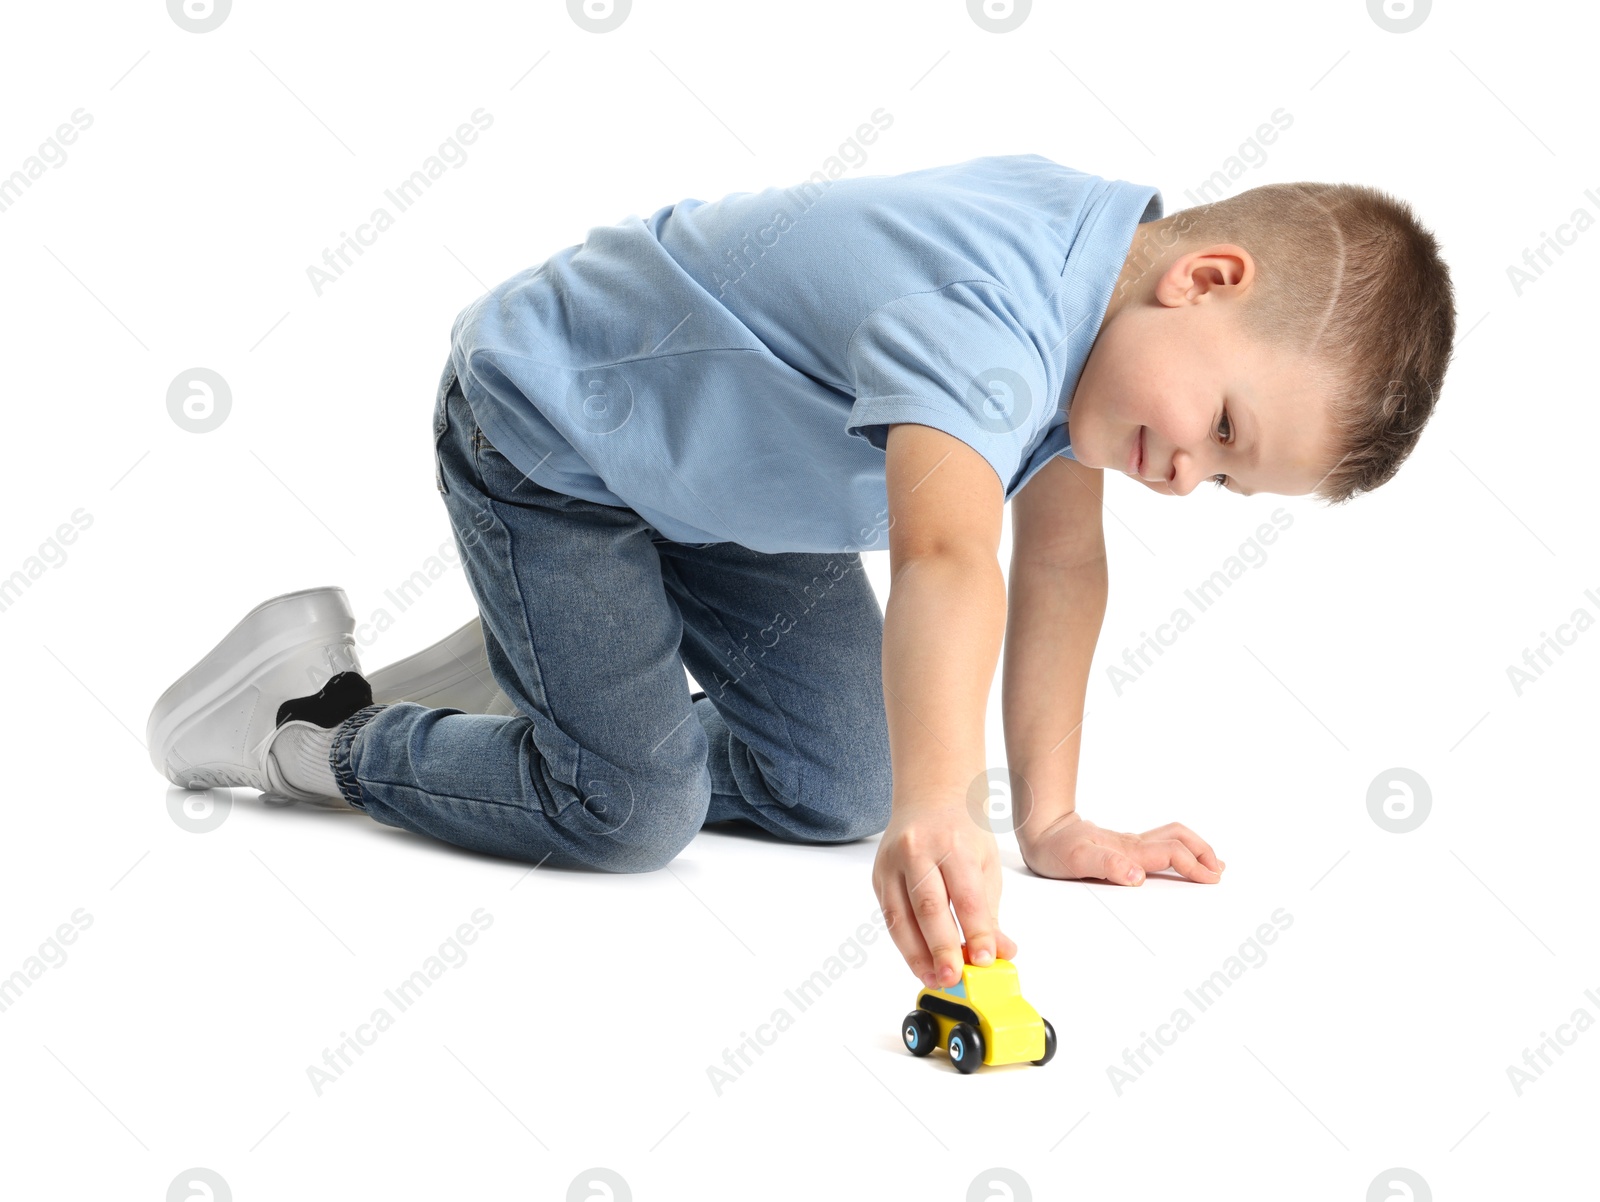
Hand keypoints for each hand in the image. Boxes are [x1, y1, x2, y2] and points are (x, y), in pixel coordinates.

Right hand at [872, 801, 1018, 988]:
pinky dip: (905, 944)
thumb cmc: (961, 832)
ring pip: (901, 916)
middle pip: (929, 907)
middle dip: (942, 947)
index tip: (985, 960)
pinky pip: (890, 916)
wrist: (929, 797)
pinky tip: (920, 963)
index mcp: (953, 843)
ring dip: (918, 954)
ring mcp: (893, 862)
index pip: (966, 895)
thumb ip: (989, 912)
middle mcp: (919, 850)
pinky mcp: (878, 876)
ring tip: (935, 979)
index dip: (976, 931)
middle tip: (954, 977)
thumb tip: (999, 953)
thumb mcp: (985, 864)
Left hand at [1019, 811, 1223, 884]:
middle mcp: (1132, 844)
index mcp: (1128, 850)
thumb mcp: (1076, 861)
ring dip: (1194, 847)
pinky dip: (1179, 849)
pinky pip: (1158, 842)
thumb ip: (1107, 867)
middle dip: (1203, 852)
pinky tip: (1178, 858)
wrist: (1040, 830)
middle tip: (1218, 871)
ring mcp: (1128, 843)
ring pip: (1171, 836)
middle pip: (1178, 838)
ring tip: (1211, 863)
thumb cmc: (1055, 847)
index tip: (1211, 879)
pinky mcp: (1122, 846)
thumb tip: (1138, 877)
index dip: (1194, 865)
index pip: (1171, 853)